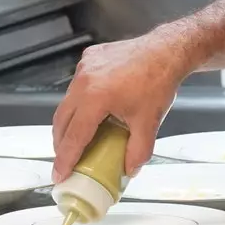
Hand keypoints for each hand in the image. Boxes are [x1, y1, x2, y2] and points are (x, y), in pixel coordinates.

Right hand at [52, 32, 194, 182]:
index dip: (65, 159)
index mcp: (95, 98)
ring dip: (69, 122)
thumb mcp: (149, 122)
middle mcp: (84, 81)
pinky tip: (90, 110)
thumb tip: (129, 170)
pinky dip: (79, 101)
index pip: (74, 136)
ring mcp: (84, 68)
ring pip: (67, 101)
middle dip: (61, 143)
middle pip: (62, 120)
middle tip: (65, 159)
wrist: (165, 51)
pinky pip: (77, 85)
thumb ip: (138, 151)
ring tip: (76, 137)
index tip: (59, 174)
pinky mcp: (88, 59)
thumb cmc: (158, 81)